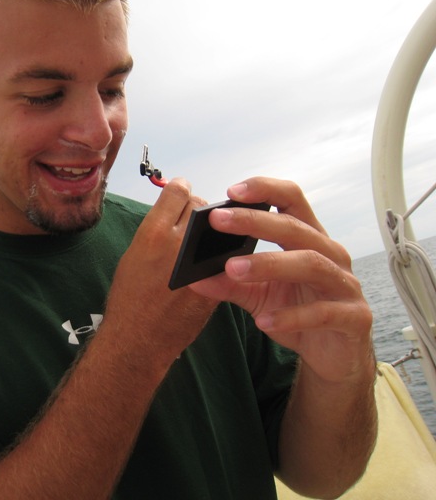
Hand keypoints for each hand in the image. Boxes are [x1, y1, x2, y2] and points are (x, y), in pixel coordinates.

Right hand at [107, 178, 218, 365]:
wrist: (139, 338)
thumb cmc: (129, 299)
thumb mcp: (132, 255)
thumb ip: (154, 231)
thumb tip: (170, 215)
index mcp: (152, 232)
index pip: (177, 192)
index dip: (181, 188)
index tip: (182, 190)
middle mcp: (178, 242)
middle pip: (199, 206)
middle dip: (197, 208)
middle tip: (193, 218)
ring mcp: (199, 262)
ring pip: (216, 229)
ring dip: (211, 229)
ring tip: (202, 238)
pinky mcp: (215, 281)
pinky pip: (222, 254)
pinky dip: (218, 252)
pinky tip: (210, 258)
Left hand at [189, 177, 373, 384]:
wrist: (332, 356)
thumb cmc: (296, 311)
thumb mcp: (257, 296)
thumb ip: (229, 283)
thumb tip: (192, 276)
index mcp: (308, 239)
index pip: (291, 200)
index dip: (264, 190)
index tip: (230, 191)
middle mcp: (331, 254)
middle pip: (295, 228)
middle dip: (255, 221)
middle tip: (217, 219)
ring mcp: (345, 285)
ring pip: (311, 264)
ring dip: (269, 264)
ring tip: (233, 269)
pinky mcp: (353, 317)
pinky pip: (323, 313)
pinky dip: (292, 317)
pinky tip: (264, 322)